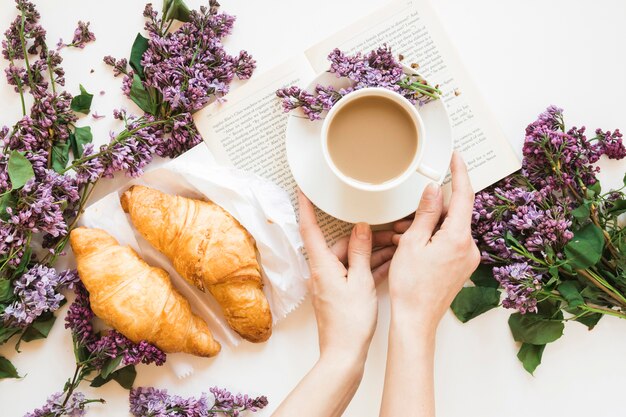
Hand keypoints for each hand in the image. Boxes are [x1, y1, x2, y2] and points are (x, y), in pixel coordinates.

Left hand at [298, 191, 394, 362]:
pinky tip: (387, 265)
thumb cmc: (350, 322)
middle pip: (340, 245)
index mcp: (322, 265)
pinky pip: (353, 274)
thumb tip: (361, 228)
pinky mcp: (338, 294)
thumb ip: (361, 252)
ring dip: (371, 254)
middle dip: (365, 238)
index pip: (310, 229)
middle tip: (390, 232)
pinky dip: (368, 269)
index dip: (305, 207)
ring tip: (396, 248)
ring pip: (350, 259)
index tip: (303, 190)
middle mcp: (322, 272)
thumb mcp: (361, 280)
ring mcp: (329, 284)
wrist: (345, 354)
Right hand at [388, 152, 479, 331]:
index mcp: (459, 238)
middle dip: (432, 209)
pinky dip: (433, 239)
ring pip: (450, 228)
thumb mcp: (412, 243)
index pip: (464, 195)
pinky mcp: (461, 267)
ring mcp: (467, 259)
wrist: (416, 320)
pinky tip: (413, 247)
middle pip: (454, 213)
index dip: (460, 172)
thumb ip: (426, 213)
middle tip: (407, 217)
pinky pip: (449, 242)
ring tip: (403, 237)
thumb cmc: (411, 286)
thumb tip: (434, 190)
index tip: (456, 157)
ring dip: (429, 226)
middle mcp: (469, 247)